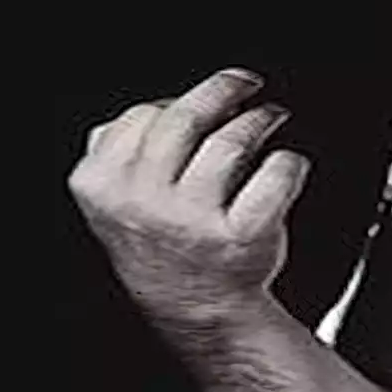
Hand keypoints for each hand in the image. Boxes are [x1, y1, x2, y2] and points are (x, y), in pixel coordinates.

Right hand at [67, 68, 309, 326]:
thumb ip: (117, 149)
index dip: (179, 99)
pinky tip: (287, 162)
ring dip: (260, 119)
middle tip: (247, 84)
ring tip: (271, 117)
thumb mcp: (112, 199)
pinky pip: (275, 175)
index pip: (143, 115)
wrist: (195, 307)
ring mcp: (193, 221)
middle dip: (224, 90)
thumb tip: (163, 101)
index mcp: (102, 184)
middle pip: (186, 119)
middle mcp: (144, 202)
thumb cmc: (163, 243)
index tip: (207, 97)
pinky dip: (289, 161)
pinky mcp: (241, 235)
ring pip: (232, 142)